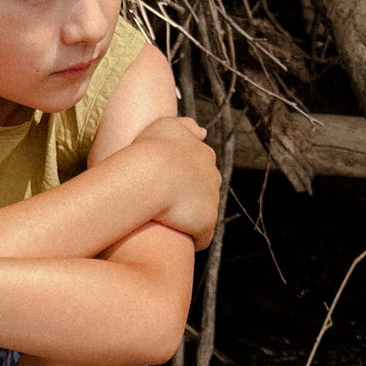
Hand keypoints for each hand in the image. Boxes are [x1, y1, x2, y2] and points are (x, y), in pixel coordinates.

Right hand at [131, 116, 219, 249]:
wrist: (152, 176)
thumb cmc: (151, 149)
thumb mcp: (166, 125)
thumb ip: (185, 127)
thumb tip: (203, 132)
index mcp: (204, 154)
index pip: (198, 168)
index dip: (180, 179)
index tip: (162, 185)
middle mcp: (214, 177)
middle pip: (203, 191)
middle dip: (188, 199)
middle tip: (163, 206)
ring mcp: (212, 202)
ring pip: (202, 214)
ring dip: (187, 220)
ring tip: (166, 225)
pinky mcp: (207, 225)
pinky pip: (201, 237)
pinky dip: (190, 239)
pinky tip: (174, 241)